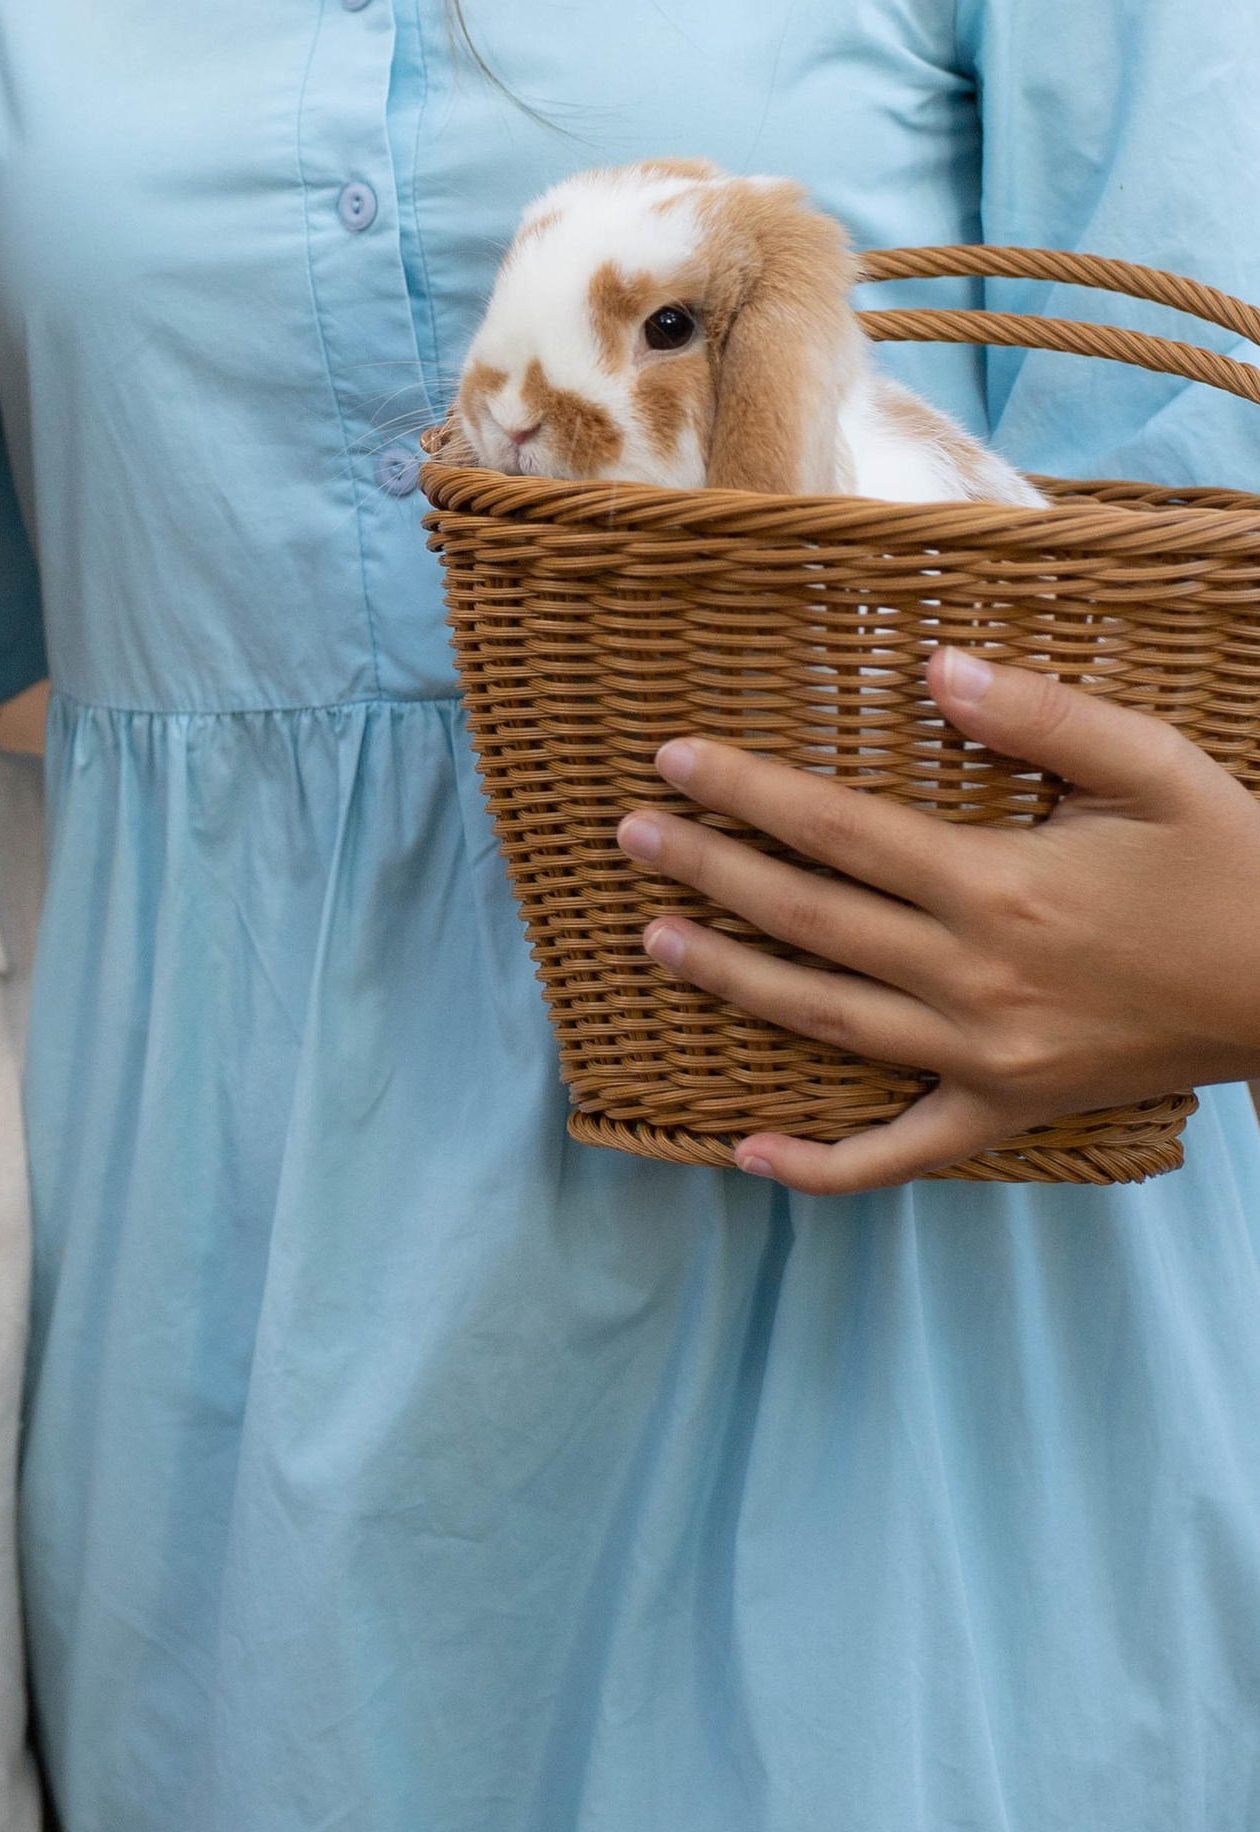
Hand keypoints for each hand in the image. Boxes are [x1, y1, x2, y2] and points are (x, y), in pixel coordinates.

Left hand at [616, 648, 1259, 1190]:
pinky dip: (822, 1165)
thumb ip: (1037, 713)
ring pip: (826, 1019)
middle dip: (710, 870)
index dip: (746, 793)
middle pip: (809, 918)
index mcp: (999, 888)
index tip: (674, 761)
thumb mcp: (1150, 764)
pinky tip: (749, 1153)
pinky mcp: (1009, 1110)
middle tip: (631, 832)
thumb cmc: (1227, 863)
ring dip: (731, 980)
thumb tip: (934, 666)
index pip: (836, 831)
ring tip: (655, 937)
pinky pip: (900, 1153)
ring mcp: (986, 1057)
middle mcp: (976, 979)